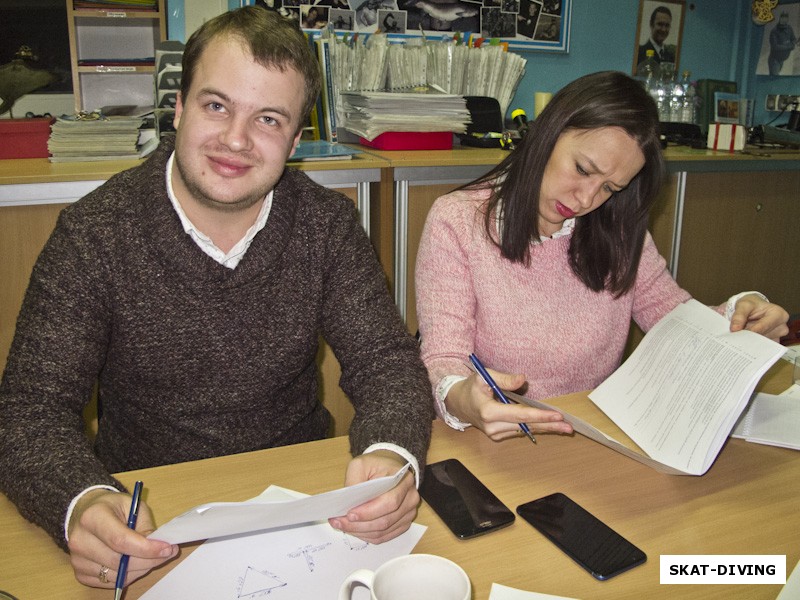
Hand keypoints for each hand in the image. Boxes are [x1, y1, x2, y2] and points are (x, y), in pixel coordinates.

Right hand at [67, 489, 177, 587]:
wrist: (85, 513)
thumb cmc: (112, 507)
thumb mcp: (133, 505)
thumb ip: (145, 526)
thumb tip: (159, 547)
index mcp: (93, 517)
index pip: (121, 540)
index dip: (146, 548)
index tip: (167, 548)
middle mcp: (80, 540)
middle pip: (119, 561)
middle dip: (148, 560)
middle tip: (167, 552)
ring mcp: (77, 559)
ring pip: (116, 575)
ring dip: (140, 569)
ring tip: (151, 556)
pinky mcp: (80, 573)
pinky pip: (109, 582)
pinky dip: (127, 575)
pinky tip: (135, 562)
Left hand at [329, 450, 418, 543]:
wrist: (389, 467)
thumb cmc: (376, 465)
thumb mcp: (361, 464)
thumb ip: (354, 480)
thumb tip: (347, 503)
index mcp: (403, 480)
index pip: (389, 502)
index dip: (369, 512)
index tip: (349, 515)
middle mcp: (410, 498)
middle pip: (386, 520)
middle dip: (359, 525)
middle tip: (339, 523)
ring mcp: (409, 512)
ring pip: (384, 531)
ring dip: (361, 532)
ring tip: (343, 526)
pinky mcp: (404, 522)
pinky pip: (385, 536)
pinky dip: (368, 536)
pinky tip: (355, 530)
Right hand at [446, 369, 572, 440]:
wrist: (457, 403)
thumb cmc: (471, 387)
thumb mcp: (484, 376)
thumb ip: (505, 379)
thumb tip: (524, 379)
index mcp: (488, 412)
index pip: (520, 415)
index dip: (540, 415)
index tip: (557, 416)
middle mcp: (492, 426)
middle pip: (526, 426)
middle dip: (549, 426)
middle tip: (568, 427)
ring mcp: (495, 433)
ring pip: (525, 430)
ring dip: (544, 428)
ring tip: (564, 427)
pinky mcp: (498, 435)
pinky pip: (519, 431)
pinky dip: (534, 427)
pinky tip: (549, 426)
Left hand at [729, 294, 788, 341]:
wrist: (752, 308)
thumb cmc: (751, 305)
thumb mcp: (743, 305)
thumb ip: (738, 316)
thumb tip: (735, 329)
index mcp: (779, 314)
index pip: (762, 327)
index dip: (749, 332)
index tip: (738, 335)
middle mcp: (782, 327)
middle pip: (763, 336)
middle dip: (748, 337)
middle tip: (735, 336)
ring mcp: (778, 336)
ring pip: (761, 343)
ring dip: (749, 340)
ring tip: (740, 335)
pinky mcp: (772, 342)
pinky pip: (761, 346)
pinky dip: (751, 344)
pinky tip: (744, 340)